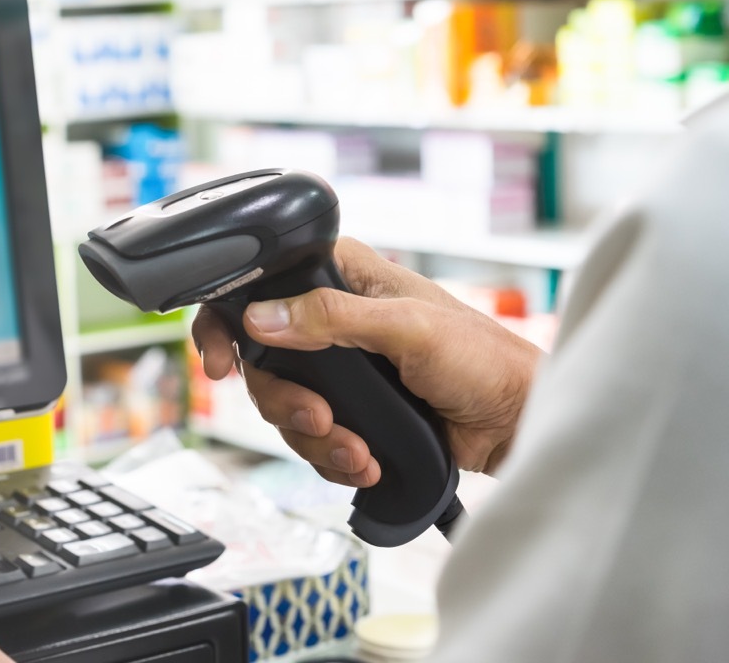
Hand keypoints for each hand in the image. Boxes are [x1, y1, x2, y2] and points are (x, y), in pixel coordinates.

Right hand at [192, 237, 542, 486]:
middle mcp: (331, 318)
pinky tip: (367, 460)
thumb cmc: (483, 359)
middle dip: (285, 401)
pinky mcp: (350, 410)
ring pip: (283, 405)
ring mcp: (338, 368)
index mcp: (344, 275)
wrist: (515, 425)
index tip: (222, 362)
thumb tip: (263, 316)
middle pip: (262, 360)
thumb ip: (333, 317)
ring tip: (357, 451)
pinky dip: (333, 457)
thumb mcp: (408, 328)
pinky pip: (311, 438)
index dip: (229, 321)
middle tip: (320, 419)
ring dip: (315, 438)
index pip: (261, 284)